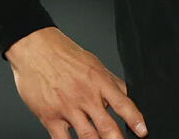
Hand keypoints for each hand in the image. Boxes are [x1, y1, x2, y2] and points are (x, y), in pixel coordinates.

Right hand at [6, 27, 146, 138]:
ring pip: (87, 136)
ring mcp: (67, 107)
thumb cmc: (64, 55)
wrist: (35, 49)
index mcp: (99, 81)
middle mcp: (85, 96)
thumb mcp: (94, 64)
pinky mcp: (50, 116)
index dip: (135, 119)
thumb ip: (110, 82)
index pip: (123, 103)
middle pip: (107, 125)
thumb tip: (126, 95)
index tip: (143, 132)